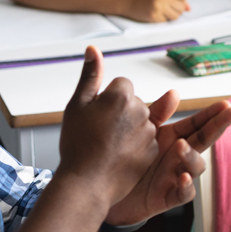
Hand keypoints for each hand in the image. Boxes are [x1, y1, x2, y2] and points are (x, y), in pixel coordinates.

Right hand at [56, 48, 158, 204]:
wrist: (86, 182)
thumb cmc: (77, 144)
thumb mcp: (77, 105)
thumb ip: (90, 75)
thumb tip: (93, 49)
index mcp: (121, 95)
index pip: (121, 85)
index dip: (106, 99)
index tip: (96, 115)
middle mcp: (140, 111)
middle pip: (132, 102)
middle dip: (120, 112)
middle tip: (99, 131)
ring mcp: (149, 132)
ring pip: (140, 121)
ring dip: (128, 129)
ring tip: (107, 145)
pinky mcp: (153, 151)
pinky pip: (146, 140)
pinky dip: (135, 146)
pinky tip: (118, 155)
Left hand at [104, 94, 230, 226]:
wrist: (103, 189)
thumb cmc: (124, 158)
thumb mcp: (139, 132)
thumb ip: (156, 113)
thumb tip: (174, 93)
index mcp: (173, 138)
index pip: (197, 124)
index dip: (212, 114)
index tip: (226, 104)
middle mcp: (178, 156)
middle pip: (204, 140)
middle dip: (218, 126)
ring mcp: (175, 176)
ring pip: (195, 166)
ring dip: (191, 155)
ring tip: (180, 145)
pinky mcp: (168, 196)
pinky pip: (184, 193)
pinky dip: (186, 186)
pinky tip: (182, 177)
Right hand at [126, 0, 188, 21]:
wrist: (129, 1)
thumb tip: (189, 9)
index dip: (181, 0)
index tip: (175, 1)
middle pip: (181, 6)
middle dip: (178, 9)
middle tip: (170, 8)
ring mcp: (157, 7)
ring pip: (176, 16)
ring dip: (172, 16)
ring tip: (164, 12)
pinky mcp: (154, 16)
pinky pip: (166, 21)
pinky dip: (163, 19)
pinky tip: (156, 14)